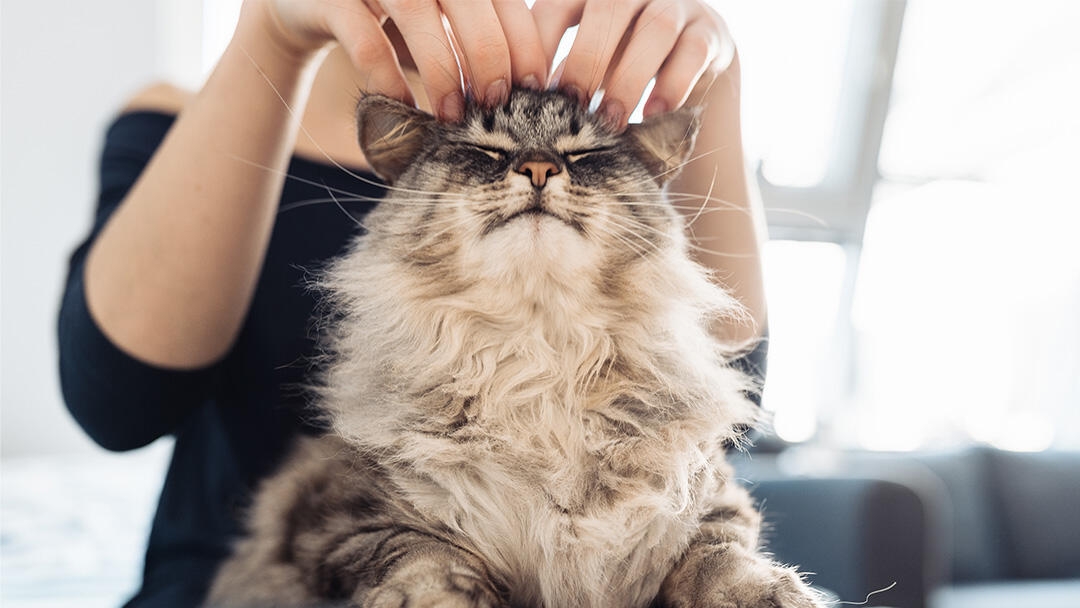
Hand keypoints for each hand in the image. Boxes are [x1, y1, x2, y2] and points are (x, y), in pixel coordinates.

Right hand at [250, 0, 547, 121]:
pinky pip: (366, 41)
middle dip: (489, 56)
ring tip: (452, 116)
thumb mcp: (441, 16)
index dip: (524, 43)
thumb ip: (479, 35)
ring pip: (419, 13)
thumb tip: (532, 90)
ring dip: (442, 70)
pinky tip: (403, 107)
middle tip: (495, 105)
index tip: (535, 90)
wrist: (309, 0)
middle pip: (468, 0)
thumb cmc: (393, 14)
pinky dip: (389, 78)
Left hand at [531, 0, 735, 128]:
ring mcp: (678, 4)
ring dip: (629, 78)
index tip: (527, 90)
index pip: (559, 4)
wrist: (695, 72)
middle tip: (572, 107)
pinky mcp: (711, 32)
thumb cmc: (623, 69)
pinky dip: (672, 85)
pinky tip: (653, 115)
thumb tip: (519, 106)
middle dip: (586, 61)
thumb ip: (560, 74)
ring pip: (656, 28)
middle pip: (609, 9)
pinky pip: (694, 52)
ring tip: (611, 121)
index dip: (540, 43)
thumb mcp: (587, 66)